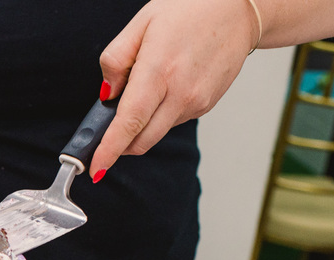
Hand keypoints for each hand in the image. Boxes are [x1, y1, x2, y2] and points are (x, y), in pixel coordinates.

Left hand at [90, 0, 258, 176]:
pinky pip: (173, 121)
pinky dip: (160, 115)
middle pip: (141, 140)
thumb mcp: (141, 24)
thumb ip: (115, 60)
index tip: (96, 169)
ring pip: (156, 133)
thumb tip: (106, 95)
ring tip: (144, 89)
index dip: (110, 150)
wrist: (238, 9)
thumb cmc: (189, 10)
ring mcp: (196, 102)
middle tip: (105, 136)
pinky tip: (166, 87)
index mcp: (159, 71)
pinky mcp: (206, 105)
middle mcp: (181, 93)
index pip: (129, 123)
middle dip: (119, 145)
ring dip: (141, 127)